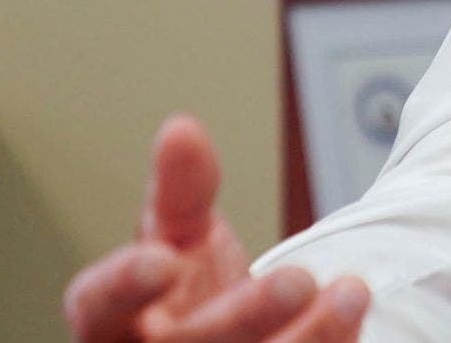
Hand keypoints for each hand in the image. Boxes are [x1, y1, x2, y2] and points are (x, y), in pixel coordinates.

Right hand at [63, 114, 371, 340]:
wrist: (222, 342)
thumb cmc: (183, 294)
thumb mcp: (177, 238)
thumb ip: (181, 189)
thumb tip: (181, 129)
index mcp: (111, 321)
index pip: (97, 307)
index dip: (123, 286)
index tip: (163, 259)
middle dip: (245, 317)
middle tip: (297, 278)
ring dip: (307, 338)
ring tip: (351, 292)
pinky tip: (353, 318)